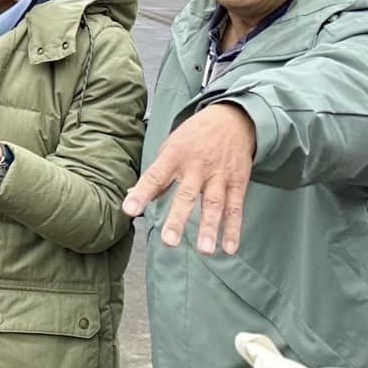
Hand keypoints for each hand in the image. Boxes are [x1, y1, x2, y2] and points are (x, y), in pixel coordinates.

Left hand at [123, 102, 256, 254]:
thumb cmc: (194, 136)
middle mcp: (196, 167)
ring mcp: (219, 175)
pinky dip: (233, 228)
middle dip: (178, 219)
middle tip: (169, 242)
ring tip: (204, 249)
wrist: (232, 118)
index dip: (141, 193)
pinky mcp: (238, 181)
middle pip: (186, 195)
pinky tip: (229, 248)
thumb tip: (132, 198)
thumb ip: (156, 175)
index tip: (129, 210)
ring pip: (214, 204)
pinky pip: (236, 207)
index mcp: (174, 156)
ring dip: (209, 227)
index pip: (155, 176)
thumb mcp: (171, 146)